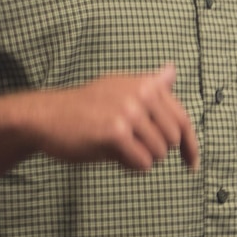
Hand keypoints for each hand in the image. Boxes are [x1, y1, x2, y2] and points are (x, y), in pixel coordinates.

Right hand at [26, 64, 198, 172]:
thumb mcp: (119, 89)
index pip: (183, 120)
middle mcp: (141, 94)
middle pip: (173, 140)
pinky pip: (142, 163)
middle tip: (132, 148)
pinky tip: (113, 156)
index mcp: (146, 85)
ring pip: (158, 154)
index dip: (191, 146)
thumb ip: (150, 85)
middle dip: (156, 151)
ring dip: (141, 159)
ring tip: (118, 148)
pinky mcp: (115, 132)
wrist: (45, 117)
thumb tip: (172, 70)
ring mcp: (128, 112)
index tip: (192, 165)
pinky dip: (130, 166)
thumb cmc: (85, 108)